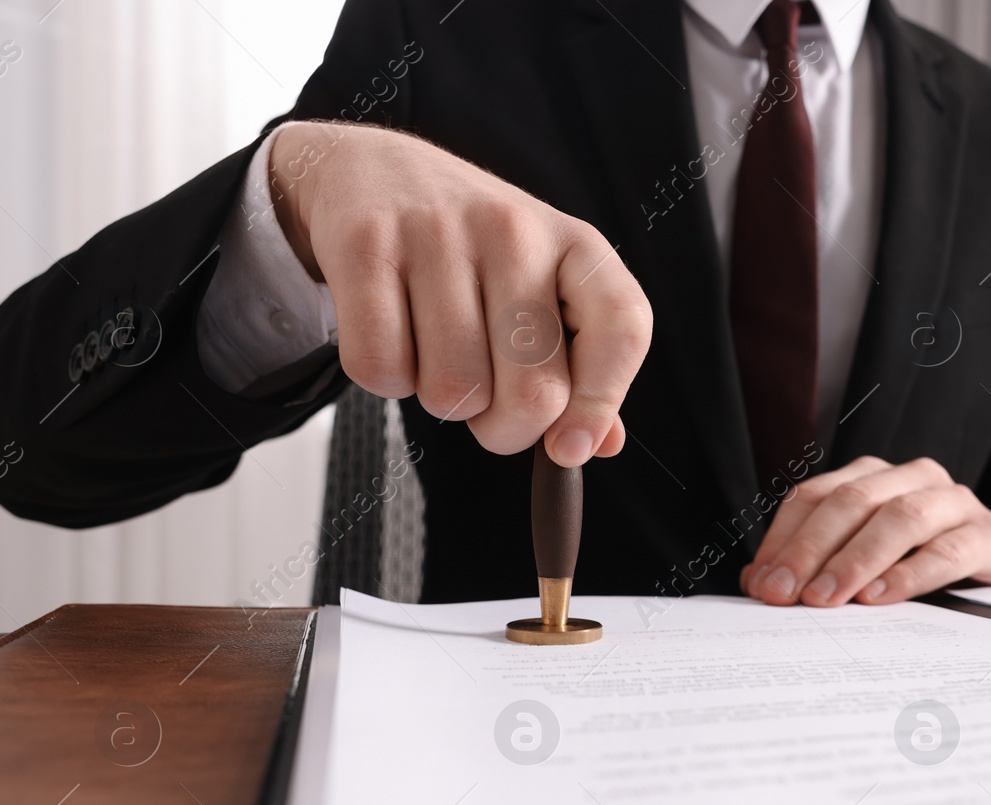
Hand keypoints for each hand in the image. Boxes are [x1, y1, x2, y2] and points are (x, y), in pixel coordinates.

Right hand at [270, 122, 651, 466]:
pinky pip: (383, 369)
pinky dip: (386, 380)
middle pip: (534, 393)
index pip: (623, 328)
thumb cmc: (472, 251)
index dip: (603, 402)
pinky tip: (394, 337)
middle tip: (486, 408)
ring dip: (442, 402)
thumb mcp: (543, 291)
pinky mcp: (367, 246)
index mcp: (577, 245)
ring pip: (454, 392)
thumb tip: (602, 442)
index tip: (572, 448)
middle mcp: (515, 230)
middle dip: (505, 429)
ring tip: (436, 354)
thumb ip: (581, 367)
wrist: (372, 169)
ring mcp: (438, 233)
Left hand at [739, 456, 990, 606]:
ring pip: (899, 517)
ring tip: (828, 598)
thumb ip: (810, 567)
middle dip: (813, 549)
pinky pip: (947, 550)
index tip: (763, 583)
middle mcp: (913, 478)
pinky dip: (909, 574)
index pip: (815, 496)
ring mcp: (954, 502)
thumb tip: (758, 582)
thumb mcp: (859, 565)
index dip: (785, 538)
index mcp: (873, 478)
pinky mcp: (989, 534)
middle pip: (852, 501)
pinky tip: (880, 597)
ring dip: (857, 559)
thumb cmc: (916, 567)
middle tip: (788, 594)